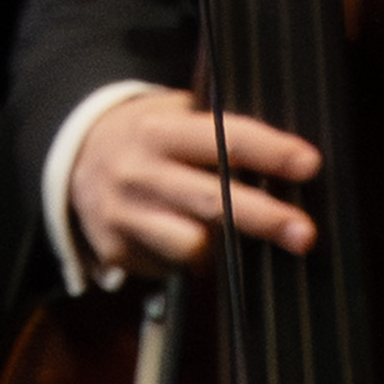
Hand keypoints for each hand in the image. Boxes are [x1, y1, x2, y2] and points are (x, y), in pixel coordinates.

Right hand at [66, 82, 323, 280]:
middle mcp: (140, 171)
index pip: (225, 138)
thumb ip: (218, 132)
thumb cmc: (146, 138)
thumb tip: (289, 159)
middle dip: (264, 219)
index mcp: (161, 129)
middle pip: (213, 201)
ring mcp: (125, 214)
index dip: (270, 152)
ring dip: (220, 246)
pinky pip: (172, 267)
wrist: (74, 159)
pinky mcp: (117, 251)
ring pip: (193, 245)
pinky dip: (187, 259)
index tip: (308, 165)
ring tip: (223, 235)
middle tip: (304, 234)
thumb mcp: (173, 116)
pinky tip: (177, 239)